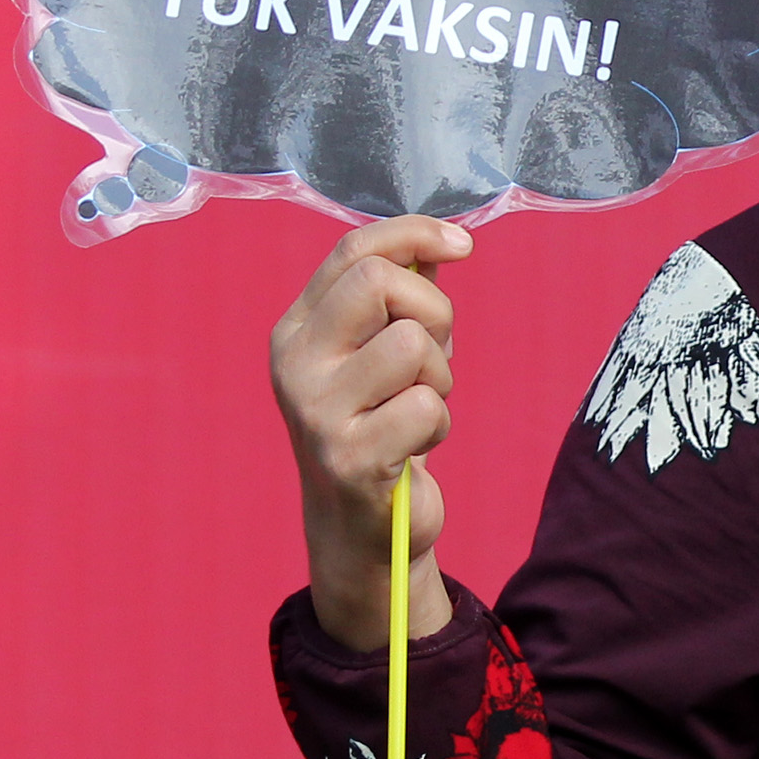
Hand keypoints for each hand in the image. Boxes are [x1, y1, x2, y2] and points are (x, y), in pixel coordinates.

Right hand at [271, 216, 468, 648]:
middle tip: (433, 355)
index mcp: (298, 329)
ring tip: (420, 406)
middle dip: (433, 312)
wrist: (361, 524)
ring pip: (411, 346)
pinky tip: (417, 445)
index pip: (353, 253)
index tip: (464, 244)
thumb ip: (403, 299)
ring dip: (439, 377)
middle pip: (379, 284)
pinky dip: (438, 423)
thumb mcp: (386, 354)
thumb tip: (440, 240)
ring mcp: (315, 409)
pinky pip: (424, 406)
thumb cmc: (383, 425)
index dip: (415, 234)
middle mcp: (294, 362)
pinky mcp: (347, 456)